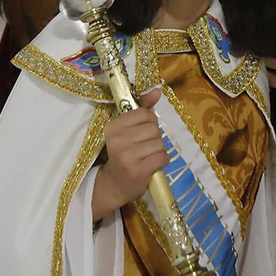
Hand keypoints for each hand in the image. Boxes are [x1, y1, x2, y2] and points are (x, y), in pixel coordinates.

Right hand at [92, 89, 169, 220]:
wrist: (114, 184)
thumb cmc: (123, 154)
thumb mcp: (128, 130)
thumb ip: (142, 109)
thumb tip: (157, 91)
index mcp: (112, 126)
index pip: (144, 113)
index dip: (150, 122)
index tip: (142, 132)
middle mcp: (117, 139)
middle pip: (154, 128)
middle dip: (155, 137)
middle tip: (145, 147)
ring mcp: (127, 156)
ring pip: (159, 142)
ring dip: (159, 150)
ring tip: (148, 156)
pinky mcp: (137, 170)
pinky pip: (162, 157)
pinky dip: (162, 160)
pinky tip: (153, 164)